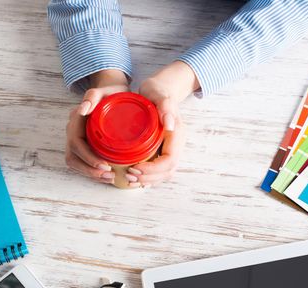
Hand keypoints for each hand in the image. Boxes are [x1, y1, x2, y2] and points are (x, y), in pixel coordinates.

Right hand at [65, 69, 128, 183]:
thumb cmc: (112, 92)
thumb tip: (83, 109)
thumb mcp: (106, 89)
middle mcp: (73, 131)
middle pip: (73, 157)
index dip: (88, 157)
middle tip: (109, 175)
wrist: (114, 93)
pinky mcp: (86, 146)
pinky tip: (108, 175)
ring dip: (91, 174)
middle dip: (89, 170)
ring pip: (76, 162)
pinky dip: (94, 171)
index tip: (104, 165)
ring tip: (110, 178)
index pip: (75, 143)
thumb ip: (93, 96)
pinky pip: (84, 163)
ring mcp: (78, 139)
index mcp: (76, 120)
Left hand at [127, 61, 198, 187]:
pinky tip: (136, 178)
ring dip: (148, 180)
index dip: (153, 169)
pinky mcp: (164, 149)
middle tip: (129, 176)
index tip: (135, 168)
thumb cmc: (157, 91)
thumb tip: (170, 125)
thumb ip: (165, 106)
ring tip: (130, 179)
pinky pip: (160, 169)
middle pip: (168, 171)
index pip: (169, 161)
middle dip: (149, 177)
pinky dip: (149, 177)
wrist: (160, 89)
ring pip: (165, 173)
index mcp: (178, 134)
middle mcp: (177, 144)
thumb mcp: (159, 94)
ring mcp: (172, 148)